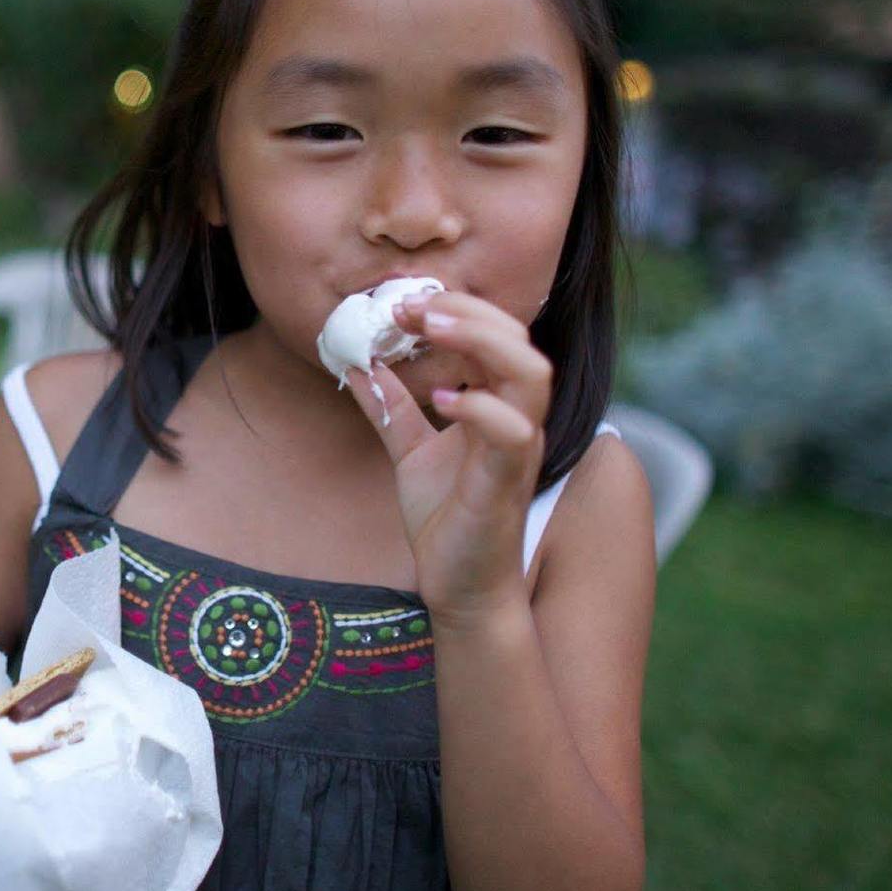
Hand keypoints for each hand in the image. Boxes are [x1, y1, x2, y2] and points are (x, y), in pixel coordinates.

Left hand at [339, 288, 553, 630]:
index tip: (400, 304)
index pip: (495, 335)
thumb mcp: (409, 453)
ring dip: (481, 341)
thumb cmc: (446, 520)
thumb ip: (392, 409)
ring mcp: (518, 449)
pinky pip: (513, 432)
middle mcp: (517, 419)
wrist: (460, 586)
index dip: (454, 309)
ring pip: (532, 374)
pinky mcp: (506, 482)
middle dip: (468, 311)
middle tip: (410, 305)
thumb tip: (358, 364)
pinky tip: (438, 400)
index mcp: (497, 406)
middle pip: (520, 340)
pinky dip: (480, 407)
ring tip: (430, 329)